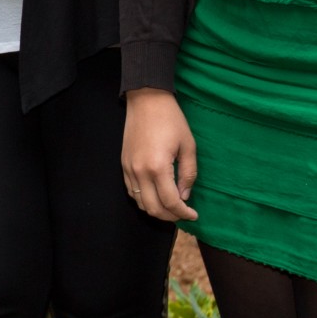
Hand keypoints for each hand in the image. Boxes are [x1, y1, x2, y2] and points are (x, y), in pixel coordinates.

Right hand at [121, 88, 198, 220]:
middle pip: (153, 208)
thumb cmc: (171, 120)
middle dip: (170, 216)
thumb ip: (188, 174)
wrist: (147, 101)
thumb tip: (184, 195)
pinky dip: (144, 199)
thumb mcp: (188, 146)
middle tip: (183, 214)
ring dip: (156, 210)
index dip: (183, 213)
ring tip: (170, 207)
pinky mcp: (123, 165)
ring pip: (140, 203)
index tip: (193, 215)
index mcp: (158, 167)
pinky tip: (156, 195)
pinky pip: (132, 191)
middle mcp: (140, 172)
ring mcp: (129, 169)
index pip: (170, 201)